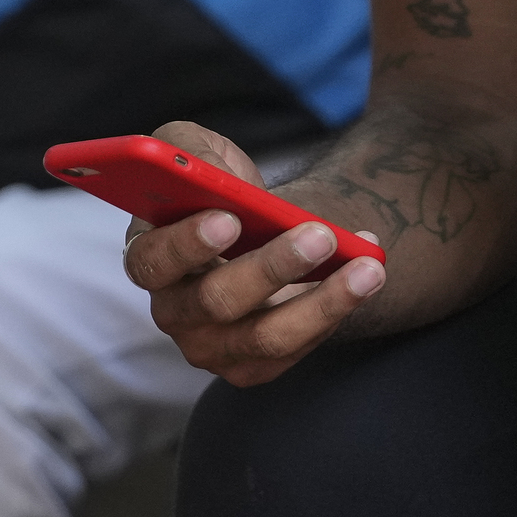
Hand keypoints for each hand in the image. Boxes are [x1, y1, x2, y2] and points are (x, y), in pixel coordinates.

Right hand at [120, 120, 384, 386]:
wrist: (258, 225)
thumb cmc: (218, 185)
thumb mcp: (195, 150)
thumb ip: (186, 152)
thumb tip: (205, 172)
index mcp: (149, 256)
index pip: (154, 261)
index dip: (189, 244)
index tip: (231, 219)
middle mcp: (172, 310)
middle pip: (218, 302)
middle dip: (273, 267)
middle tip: (320, 236)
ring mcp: (210, 345)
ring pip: (266, 337)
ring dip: (322, 302)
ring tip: (367, 267)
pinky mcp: (250, 366)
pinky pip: (294, 350)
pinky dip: (334, 313)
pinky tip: (364, 277)